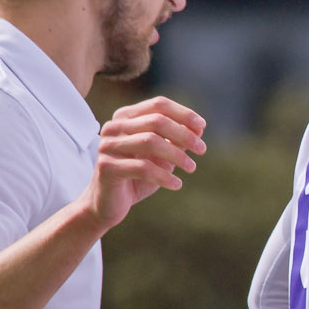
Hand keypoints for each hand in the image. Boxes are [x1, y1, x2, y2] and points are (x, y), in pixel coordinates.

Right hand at [79, 97, 205, 232]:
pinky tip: (177, 184)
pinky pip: (143, 168)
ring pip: (150, 141)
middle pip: (156, 121)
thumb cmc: (137, 176)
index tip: (202, 126)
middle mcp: (114, 127)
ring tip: (191, 167)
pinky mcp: (106, 167)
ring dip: (177, 155)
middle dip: (184, 134)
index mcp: (126, 117)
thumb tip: (199, 128)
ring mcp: (107, 146)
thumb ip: (176, 140)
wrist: (108, 204)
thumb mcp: (161, 156)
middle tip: (202, 149)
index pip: (158, 105)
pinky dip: (164, 176)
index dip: (183, 114)